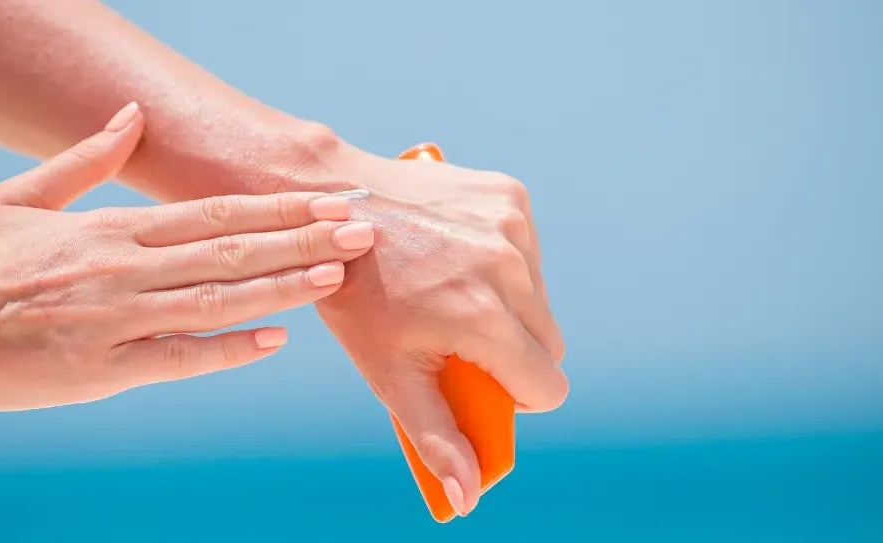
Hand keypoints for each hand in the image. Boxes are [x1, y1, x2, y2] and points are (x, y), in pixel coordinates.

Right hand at [0, 104, 375, 410]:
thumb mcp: (18, 195)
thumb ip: (85, 158)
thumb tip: (129, 114)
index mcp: (106, 228)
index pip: (210, 212)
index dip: (274, 208)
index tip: (324, 201)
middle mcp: (120, 268)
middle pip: (228, 250)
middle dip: (300, 240)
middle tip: (360, 231)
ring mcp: (111, 318)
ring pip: (214, 299)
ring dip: (280, 286)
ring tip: (335, 275)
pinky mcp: (95, 369)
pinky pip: (174, 359)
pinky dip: (225, 350)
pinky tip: (273, 339)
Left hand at [315, 152, 566, 515]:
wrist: (333, 204)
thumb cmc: (356, 295)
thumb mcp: (390, 373)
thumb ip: (437, 437)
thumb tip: (468, 499)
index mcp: (484, 318)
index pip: (548, 385)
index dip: (518, 396)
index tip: (483, 384)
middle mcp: (509, 267)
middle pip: (549, 344)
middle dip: (513, 352)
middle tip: (458, 341)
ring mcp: (512, 225)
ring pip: (540, 297)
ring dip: (509, 306)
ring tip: (449, 293)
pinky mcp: (510, 196)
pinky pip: (529, 252)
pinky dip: (503, 262)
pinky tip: (455, 256)